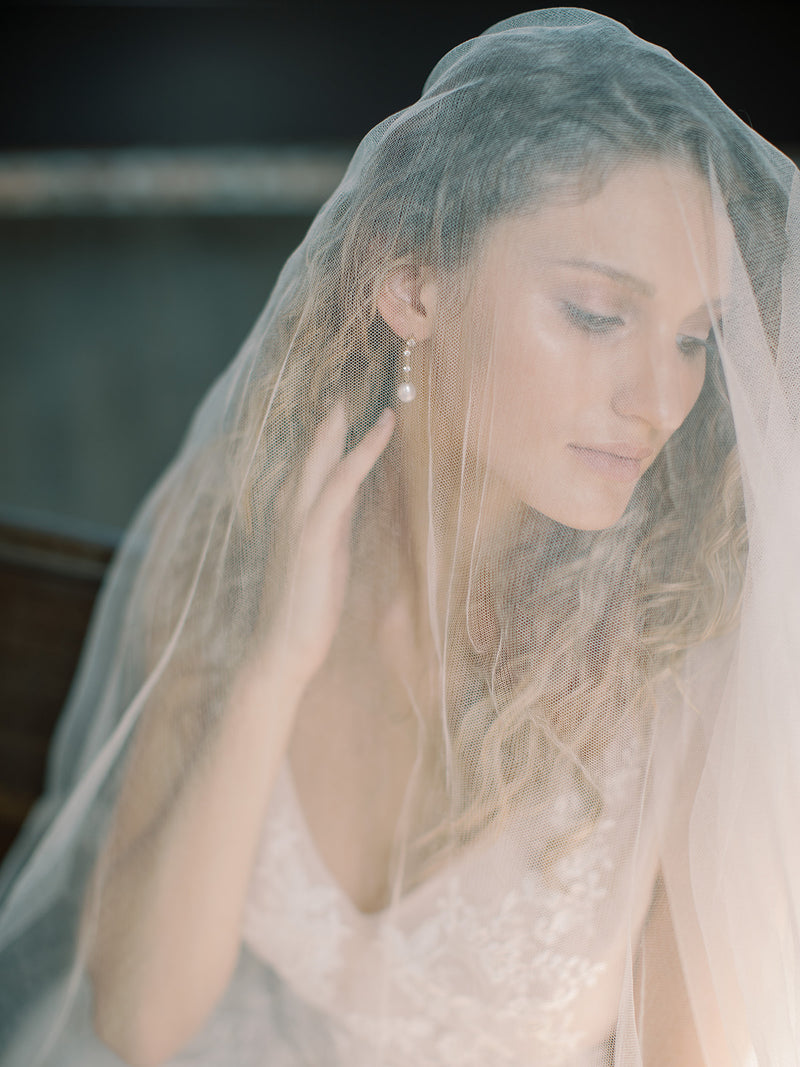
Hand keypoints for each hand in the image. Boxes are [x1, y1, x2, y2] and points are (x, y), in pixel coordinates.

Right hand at [264, 404, 395, 686]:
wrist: (282, 649)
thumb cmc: (306, 608)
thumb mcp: (327, 556)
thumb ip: (335, 523)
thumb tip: (352, 495)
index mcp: (293, 515)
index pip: (311, 465)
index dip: (329, 436)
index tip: (349, 409)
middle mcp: (290, 509)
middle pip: (312, 452)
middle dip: (331, 419)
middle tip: (351, 386)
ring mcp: (298, 520)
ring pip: (323, 459)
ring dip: (346, 427)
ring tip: (369, 399)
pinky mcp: (314, 535)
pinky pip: (341, 482)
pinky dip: (362, 452)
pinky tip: (382, 430)